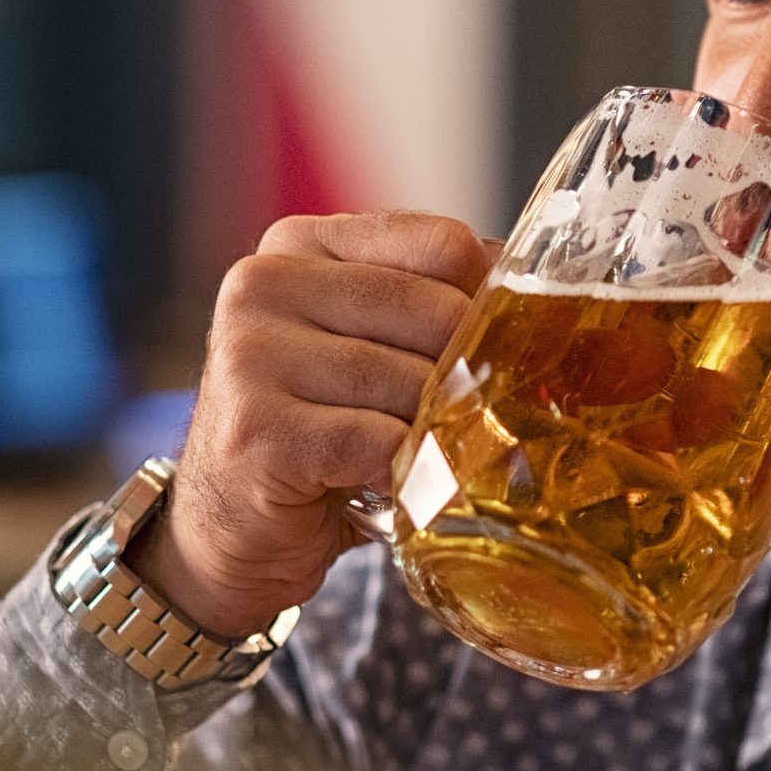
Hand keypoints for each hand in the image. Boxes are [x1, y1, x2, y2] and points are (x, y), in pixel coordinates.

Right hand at [128, 211, 493, 636]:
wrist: (232, 528)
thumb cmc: (320, 428)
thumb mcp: (370, 341)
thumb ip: (433, 302)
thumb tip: (538, 295)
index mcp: (300, 243)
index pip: (441, 243)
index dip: (485, 302)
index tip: (491, 348)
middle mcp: (264, 283)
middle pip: (434, 312)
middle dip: (464, 376)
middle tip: (465, 416)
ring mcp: (251, 353)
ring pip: (411, 383)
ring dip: (434, 431)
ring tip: (421, 453)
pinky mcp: (258, 428)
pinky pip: (380, 442)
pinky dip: (405, 472)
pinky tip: (389, 484)